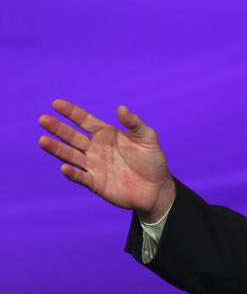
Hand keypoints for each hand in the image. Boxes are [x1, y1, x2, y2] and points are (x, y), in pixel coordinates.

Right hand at [38, 99, 174, 222]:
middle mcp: (96, 148)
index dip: (71, 112)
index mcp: (107, 134)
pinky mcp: (96, 183)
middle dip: (58, 128)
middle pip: (73, 136)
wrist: (157, 189)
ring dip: (57, 148)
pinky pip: (81, 177)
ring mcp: (94, 166)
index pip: (85, 120)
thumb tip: (121, 108)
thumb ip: (134, 124)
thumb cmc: (153, 161)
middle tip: (43, 119)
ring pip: (71, 155)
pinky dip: (73, 173)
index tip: (56, 104)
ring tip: (42, 140)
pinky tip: (64, 167)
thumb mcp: (147, 138)